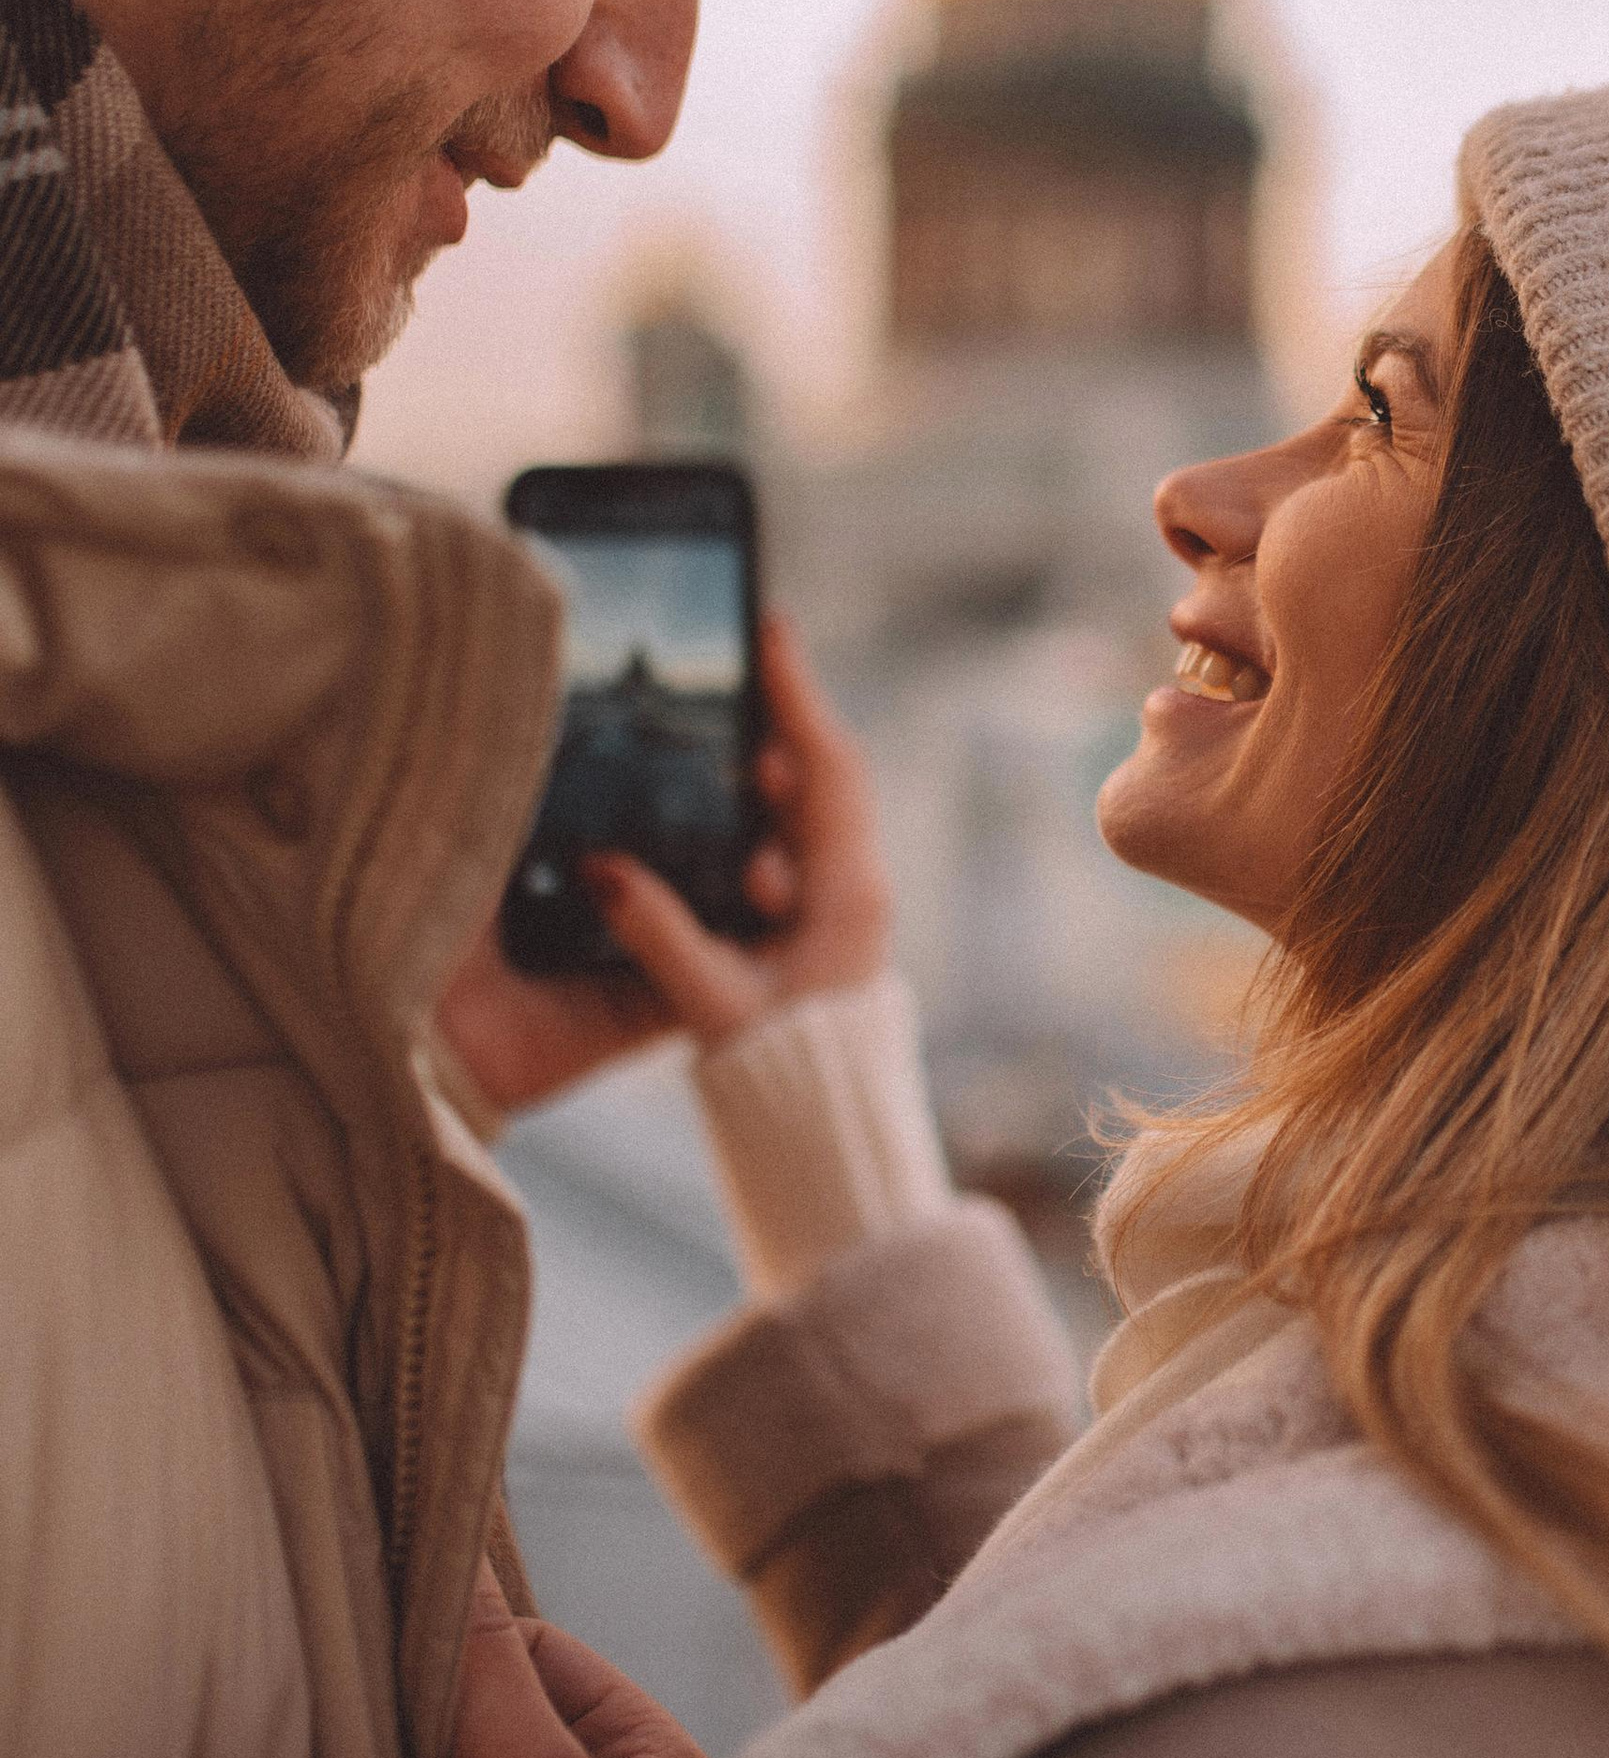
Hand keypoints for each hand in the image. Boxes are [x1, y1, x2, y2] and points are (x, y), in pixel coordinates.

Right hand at [436, 611, 894, 1113]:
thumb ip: (658, 936)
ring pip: (806, 806)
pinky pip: (792, 840)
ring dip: (760, 771)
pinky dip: (756, 813)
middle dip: (774, 720)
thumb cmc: (779, 1071)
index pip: (828, 767)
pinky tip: (716, 800)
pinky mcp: (822, 919)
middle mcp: (857, 884)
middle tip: (730, 667)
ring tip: (718, 727)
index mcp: (849, 892)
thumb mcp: (712, 1003)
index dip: (798, 696)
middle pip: (819, 774)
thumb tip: (603, 868)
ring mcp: (844, 899)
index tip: (771, 630)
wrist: (825, 1128)